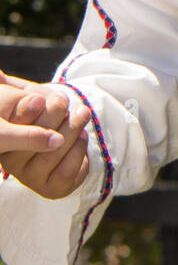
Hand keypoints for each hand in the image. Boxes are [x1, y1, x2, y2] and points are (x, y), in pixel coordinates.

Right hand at [0, 70, 92, 198]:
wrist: (64, 146)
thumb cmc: (43, 118)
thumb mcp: (31, 100)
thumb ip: (20, 92)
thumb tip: (0, 75)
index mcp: (4, 140)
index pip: (14, 124)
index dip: (27, 110)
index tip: (39, 100)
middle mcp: (11, 162)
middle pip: (37, 135)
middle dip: (56, 113)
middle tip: (66, 102)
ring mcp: (30, 178)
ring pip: (54, 151)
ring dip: (73, 128)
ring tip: (82, 114)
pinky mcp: (50, 189)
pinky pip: (67, 170)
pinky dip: (79, 149)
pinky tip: (82, 136)